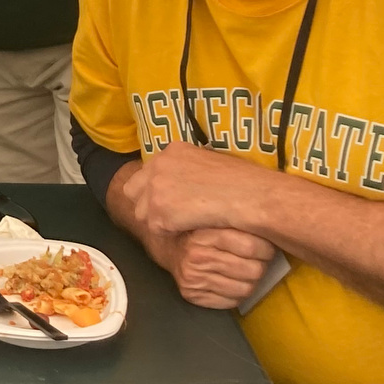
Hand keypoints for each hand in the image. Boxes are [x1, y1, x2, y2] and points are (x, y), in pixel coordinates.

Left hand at [122, 141, 261, 236]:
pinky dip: (172, 233)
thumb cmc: (242, 181)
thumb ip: (186, 167)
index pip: (146, 172)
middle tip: (169, 214)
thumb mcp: (208, 161)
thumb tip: (180, 179)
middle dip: (147, 203)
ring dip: (160, 221)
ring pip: (142, 213)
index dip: (155, 188)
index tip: (169, 199)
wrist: (251, 196)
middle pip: (133, 191)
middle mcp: (158, 165)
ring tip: (185, 222)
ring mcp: (156, 188)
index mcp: (171, 150)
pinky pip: (157, 230)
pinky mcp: (159, 212)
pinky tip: (191, 228)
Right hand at [156, 228, 279, 309]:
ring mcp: (193, 279)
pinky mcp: (192, 295)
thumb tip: (275, 227)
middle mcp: (196, 257)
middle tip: (257, 260)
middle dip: (260, 265)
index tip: (266, 247)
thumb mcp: (217, 218)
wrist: (168, 245)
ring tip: (245, 271)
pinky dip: (236, 293)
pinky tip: (232, 281)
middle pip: (252, 270)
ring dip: (250, 281)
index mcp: (204, 234)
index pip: (250, 247)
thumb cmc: (201, 229)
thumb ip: (239, 220)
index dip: (266, 249)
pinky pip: (231, 302)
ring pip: (245, 289)